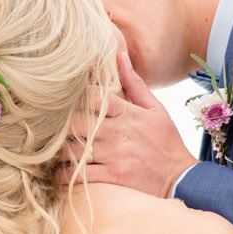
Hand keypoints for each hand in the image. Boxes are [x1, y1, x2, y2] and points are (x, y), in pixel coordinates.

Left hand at [59, 43, 198, 197]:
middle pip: (77, 123)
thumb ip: (134, 83)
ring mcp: (115, 156)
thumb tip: (120, 55)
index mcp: (128, 113)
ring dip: (59, 150)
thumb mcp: (156, 108)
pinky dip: (64, 174)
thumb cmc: (166, 141)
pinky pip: (80, 174)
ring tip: (51, 149)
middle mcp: (119, 133)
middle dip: (62, 125)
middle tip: (51, 126)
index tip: (65, 99)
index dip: (76, 96)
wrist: (181, 177)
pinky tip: (58, 172)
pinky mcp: (113, 177)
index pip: (95, 97)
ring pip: (74, 149)